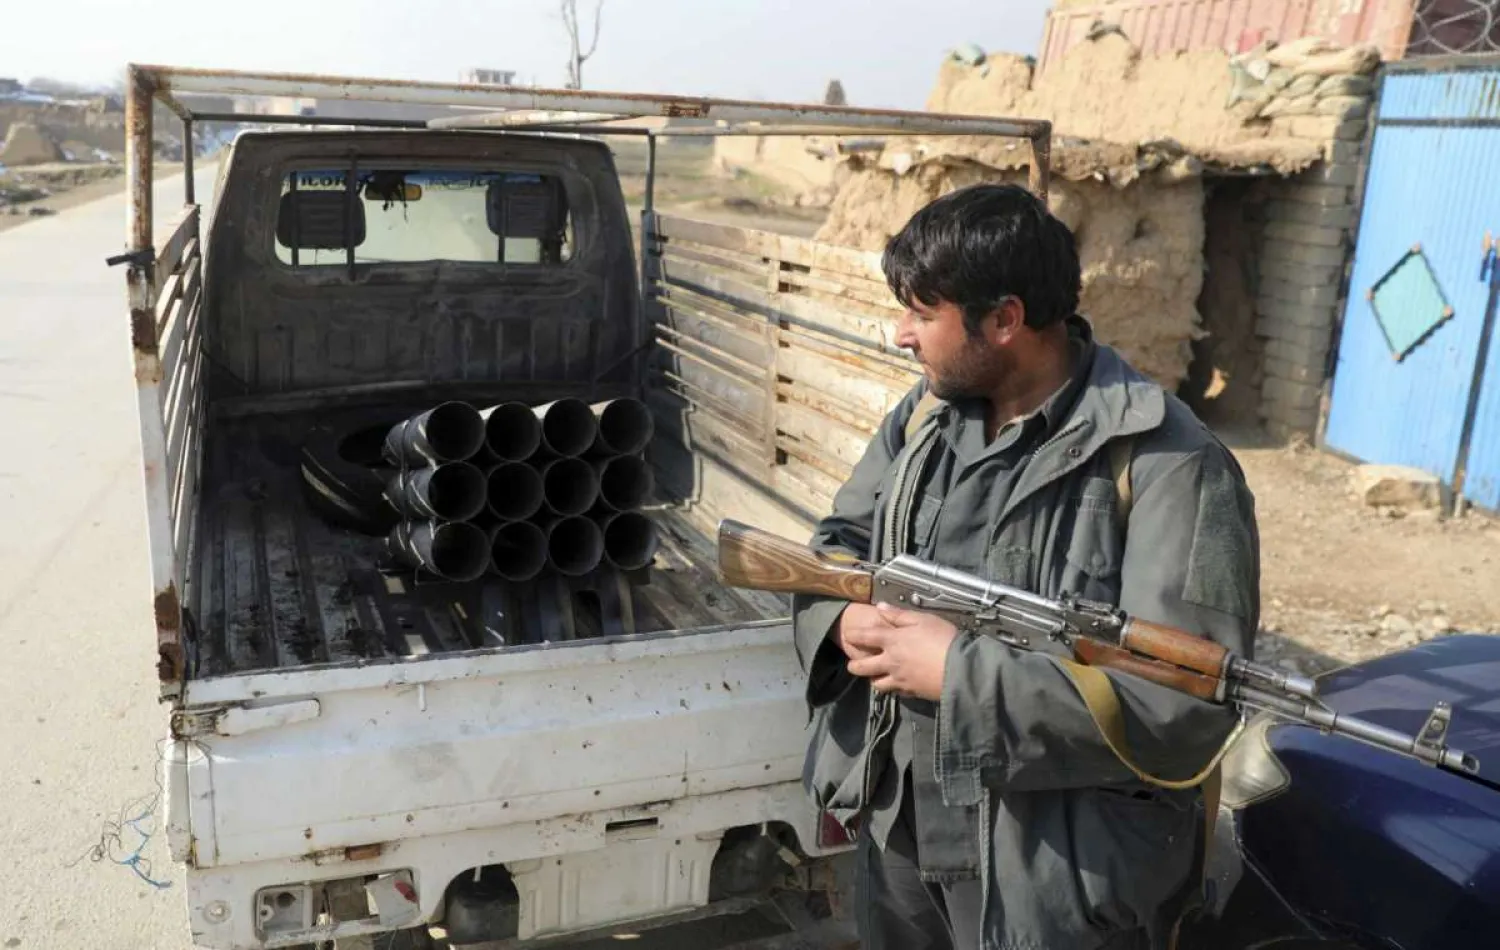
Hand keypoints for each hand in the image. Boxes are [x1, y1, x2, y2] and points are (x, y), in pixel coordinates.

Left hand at [840, 602, 958, 700]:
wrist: (960, 669)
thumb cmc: (943, 639)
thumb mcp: (923, 619)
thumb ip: (899, 615)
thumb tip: (880, 608)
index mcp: (892, 641)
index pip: (865, 637)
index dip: (853, 636)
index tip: (847, 636)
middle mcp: (891, 661)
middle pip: (863, 667)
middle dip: (854, 666)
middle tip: (852, 665)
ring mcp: (900, 679)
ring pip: (877, 684)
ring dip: (873, 680)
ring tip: (874, 677)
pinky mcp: (911, 692)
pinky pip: (895, 692)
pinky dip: (893, 688)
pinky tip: (896, 684)